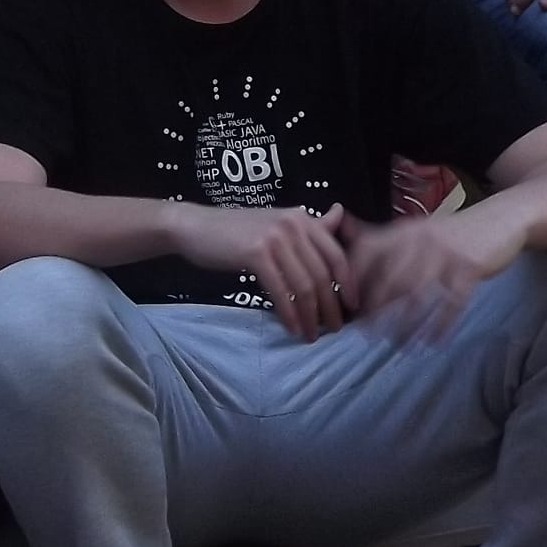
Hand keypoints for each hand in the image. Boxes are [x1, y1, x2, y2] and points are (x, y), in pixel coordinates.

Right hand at [172, 203, 349, 341]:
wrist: (194, 226)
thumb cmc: (235, 230)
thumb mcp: (276, 222)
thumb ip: (309, 225)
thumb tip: (340, 213)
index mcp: (301, 217)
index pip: (336, 255)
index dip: (348, 284)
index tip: (352, 307)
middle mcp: (293, 224)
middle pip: (322, 274)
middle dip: (331, 306)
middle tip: (334, 329)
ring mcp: (274, 238)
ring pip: (304, 286)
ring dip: (311, 315)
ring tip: (312, 334)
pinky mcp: (256, 254)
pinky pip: (281, 291)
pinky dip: (289, 313)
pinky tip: (292, 327)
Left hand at [336, 213, 513, 342]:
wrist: (499, 219)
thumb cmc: (451, 233)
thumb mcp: (414, 230)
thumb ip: (381, 237)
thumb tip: (343, 230)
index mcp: (400, 231)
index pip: (366, 251)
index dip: (352, 277)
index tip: (345, 304)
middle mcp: (418, 241)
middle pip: (389, 278)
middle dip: (375, 308)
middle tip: (366, 335)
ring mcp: (444, 254)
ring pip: (418, 294)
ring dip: (406, 323)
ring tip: (398, 344)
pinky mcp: (470, 267)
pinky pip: (452, 301)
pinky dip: (441, 324)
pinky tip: (433, 342)